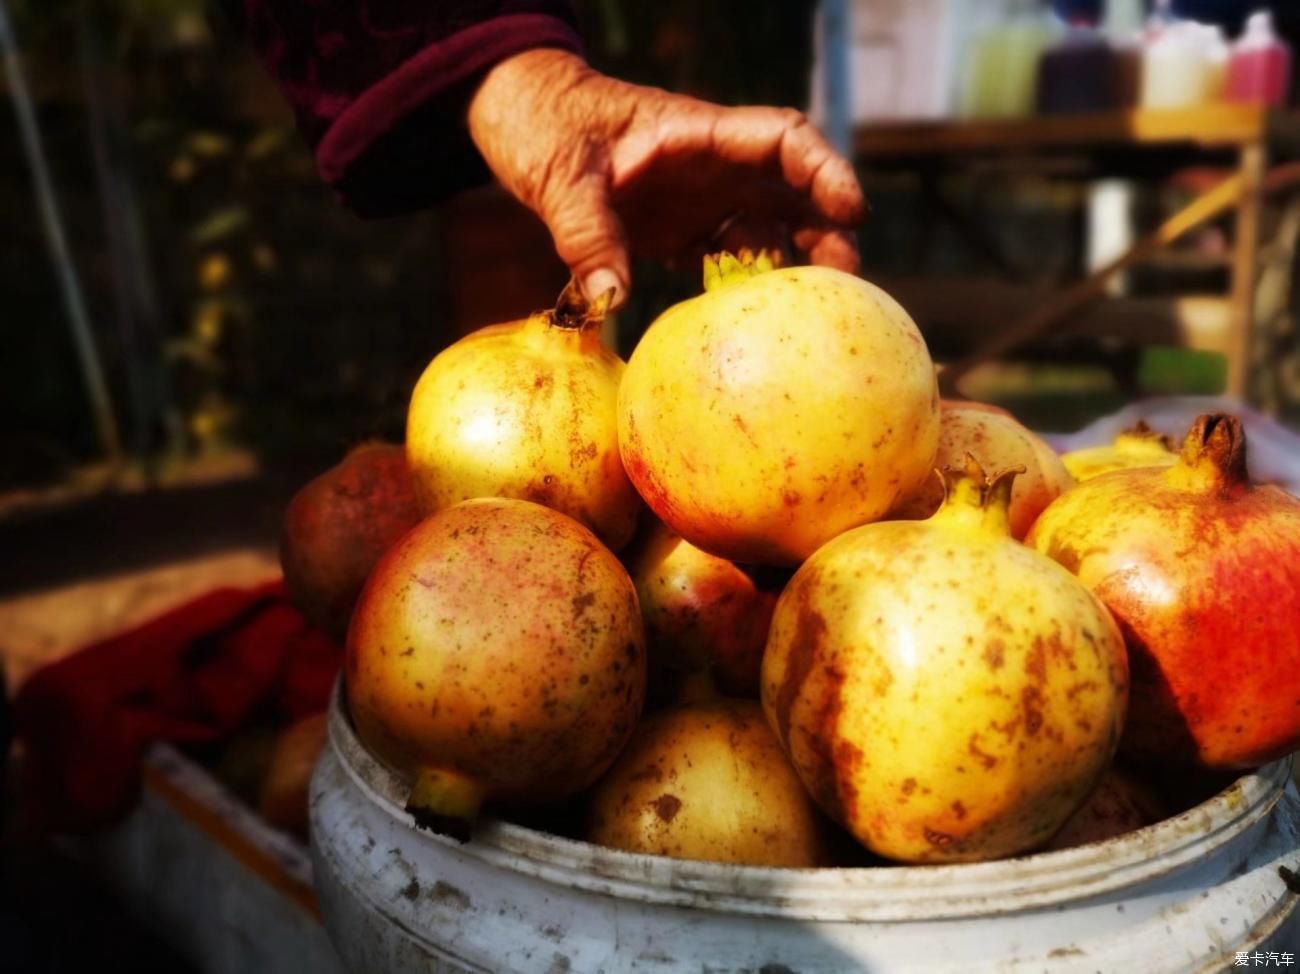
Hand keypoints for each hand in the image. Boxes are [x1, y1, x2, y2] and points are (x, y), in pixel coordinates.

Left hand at [467, 49, 865, 307]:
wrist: (516, 114)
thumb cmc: (542, 122)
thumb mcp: (561, 177)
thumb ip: (586, 235)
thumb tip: (611, 302)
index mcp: (697, 136)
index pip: (783, 140)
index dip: (824, 170)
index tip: (850, 211)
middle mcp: (710, 167)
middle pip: (790, 192)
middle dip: (826, 230)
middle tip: (846, 282)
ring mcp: (695, 199)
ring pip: (763, 229)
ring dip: (788, 267)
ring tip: (807, 316)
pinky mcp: (675, 228)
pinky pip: (721, 258)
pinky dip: (738, 288)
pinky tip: (745, 326)